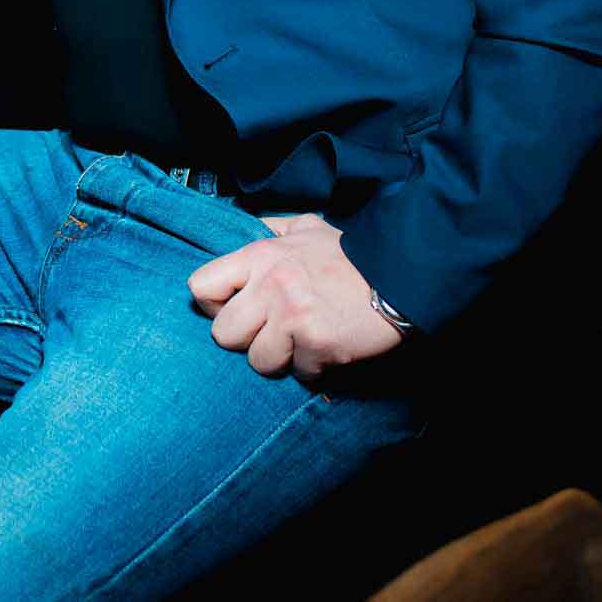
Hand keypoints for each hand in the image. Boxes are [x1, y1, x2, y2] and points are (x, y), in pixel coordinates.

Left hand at [186, 213, 403, 380]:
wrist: (400, 276)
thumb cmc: (349, 255)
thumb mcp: (305, 228)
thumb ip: (271, 229)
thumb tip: (246, 229)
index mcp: (260, 256)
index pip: (200, 286)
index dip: (213, 303)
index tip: (233, 307)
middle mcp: (271, 286)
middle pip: (223, 334)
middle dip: (244, 338)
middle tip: (268, 333)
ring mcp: (293, 318)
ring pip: (258, 361)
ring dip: (280, 358)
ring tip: (301, 342)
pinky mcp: (319, 346)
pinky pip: (300, 373)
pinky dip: (314, 369)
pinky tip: (327, 350)